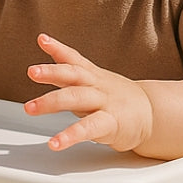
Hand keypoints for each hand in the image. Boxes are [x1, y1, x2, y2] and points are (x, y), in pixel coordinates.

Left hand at [24, 34, 152, 152]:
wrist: (152, 115)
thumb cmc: (117, 99)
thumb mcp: (95, 82)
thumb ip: (71, 73)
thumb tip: (48, 62)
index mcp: (93, 76)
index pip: (75, 59)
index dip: (58, 48)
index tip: (43, 39)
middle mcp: (97, 86)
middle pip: (74, 75)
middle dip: (51, 72)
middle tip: (32, 72)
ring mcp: (104, 103)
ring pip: (77, 98)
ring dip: (51, 102)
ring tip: (30, 108)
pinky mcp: (110, 124)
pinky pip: (88, 129)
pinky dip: (69, 136)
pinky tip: (55, 143)